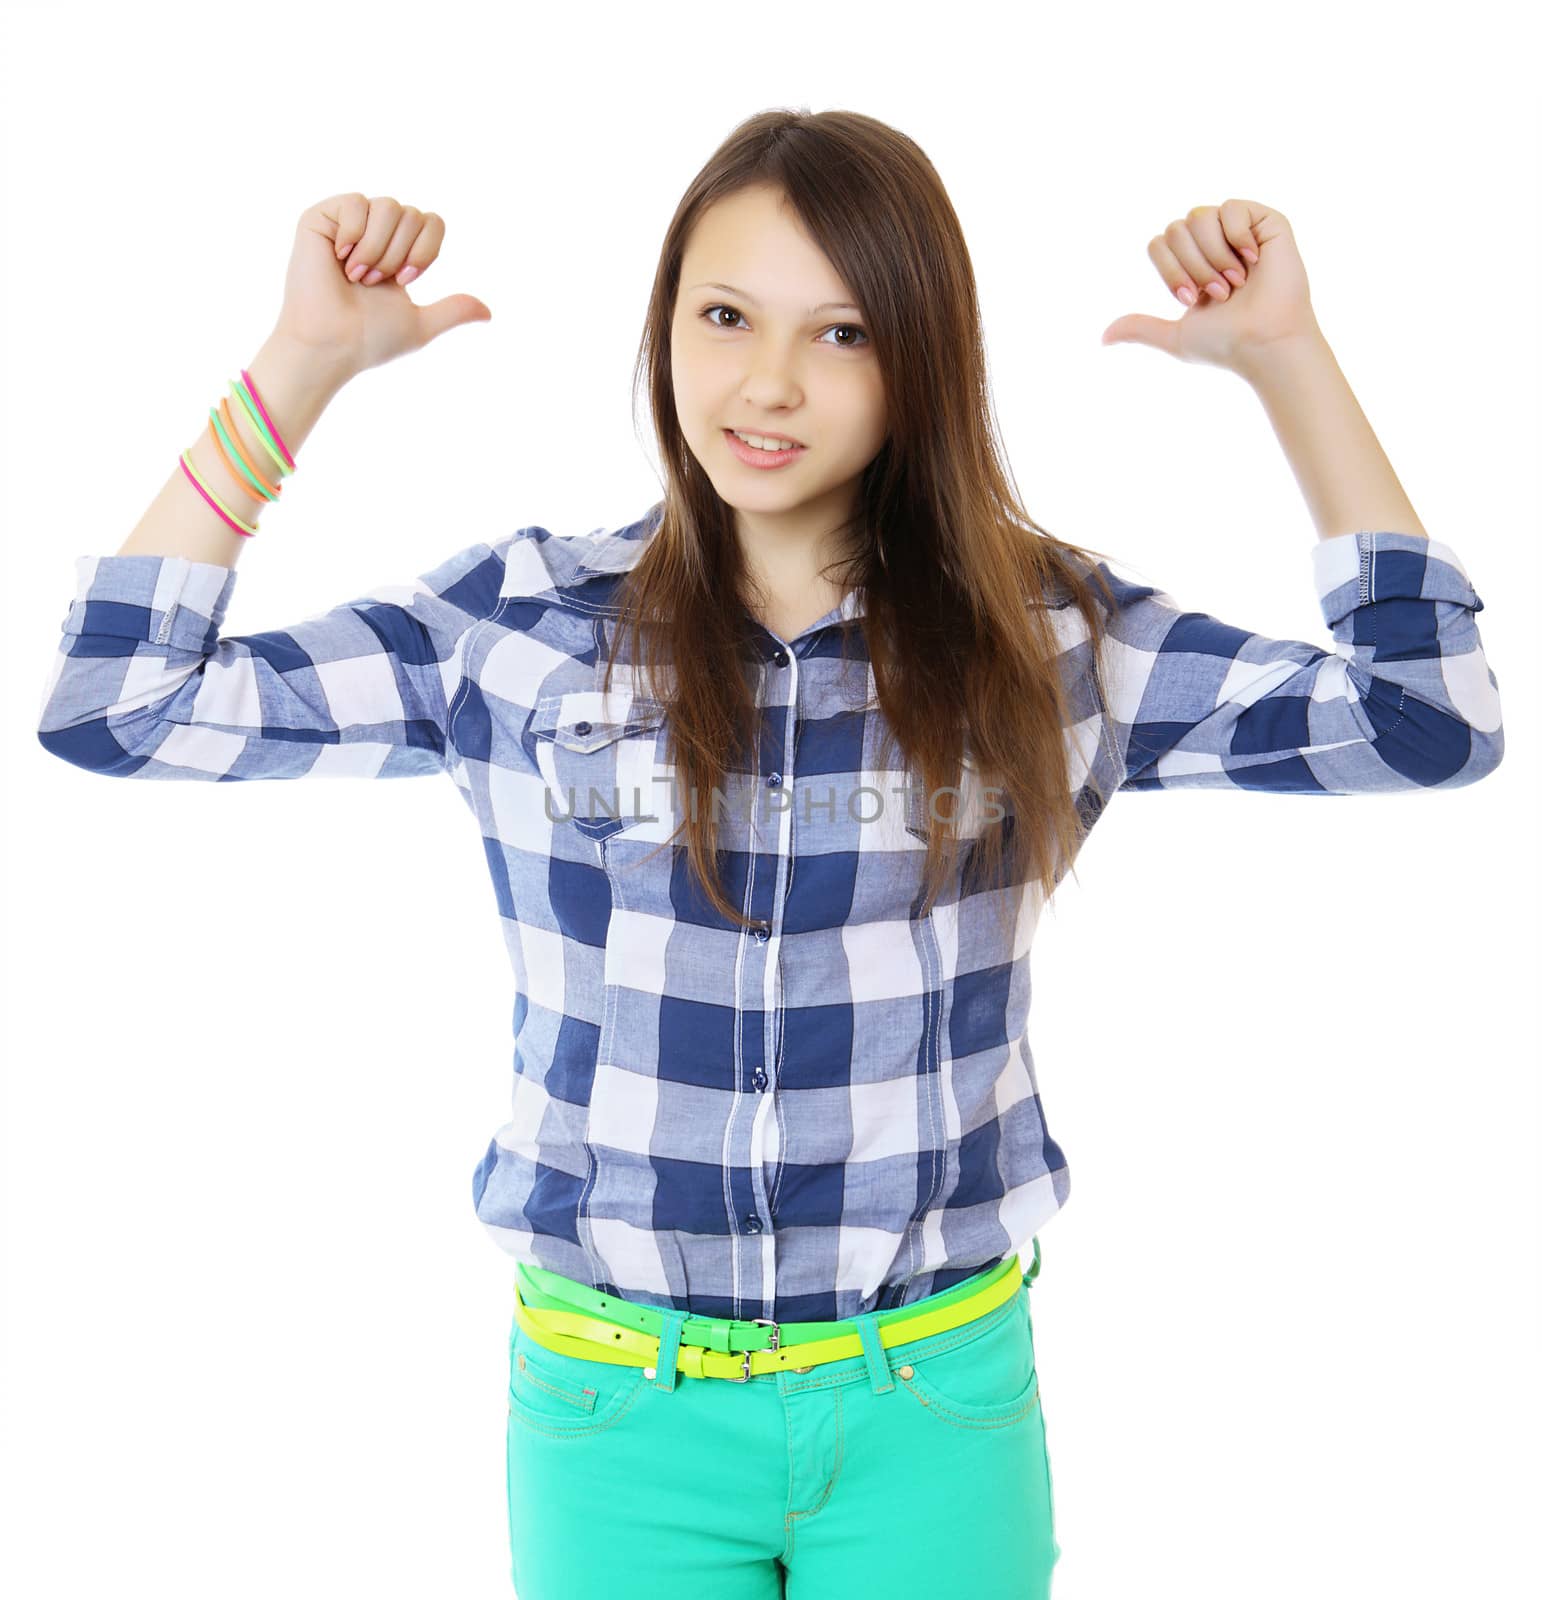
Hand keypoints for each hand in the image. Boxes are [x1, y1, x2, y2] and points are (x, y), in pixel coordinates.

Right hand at [271, 193, 492, 382]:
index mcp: (397, 250)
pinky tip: (339, 258)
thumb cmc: (370, 339)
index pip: (432, 222)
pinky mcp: (320, 217)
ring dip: (378, 250)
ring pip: (389, 207)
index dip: (426, 252)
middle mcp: (374, 231)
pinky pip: (357, 203)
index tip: (405, 280)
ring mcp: (347, 222)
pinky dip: (355, 235)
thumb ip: (453, 311)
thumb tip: (489, 313)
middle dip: (399, 255)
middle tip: (372, 283)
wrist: (332, 344)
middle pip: (412, 214)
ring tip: (356, 275)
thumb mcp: (421, 324)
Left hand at [1100, 200, 1320, 373]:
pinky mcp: (1266, 221)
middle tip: (1218, 293)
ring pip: (1198, 216)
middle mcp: (1213, 243)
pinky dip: (1237, 236)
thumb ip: (1140, 328)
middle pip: (1175, 228)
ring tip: (1235, 281)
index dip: (1170, 270)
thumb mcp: (1174, 337)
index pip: (1159, 243)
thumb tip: (1103, 338)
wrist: (1264, 341)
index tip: (1191, 298)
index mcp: (1191, 264)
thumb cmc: (1225, 343)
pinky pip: (1231, 207)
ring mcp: (1239, 231)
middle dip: (1191, 266)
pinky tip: (1254, 259)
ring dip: (1212, 256)